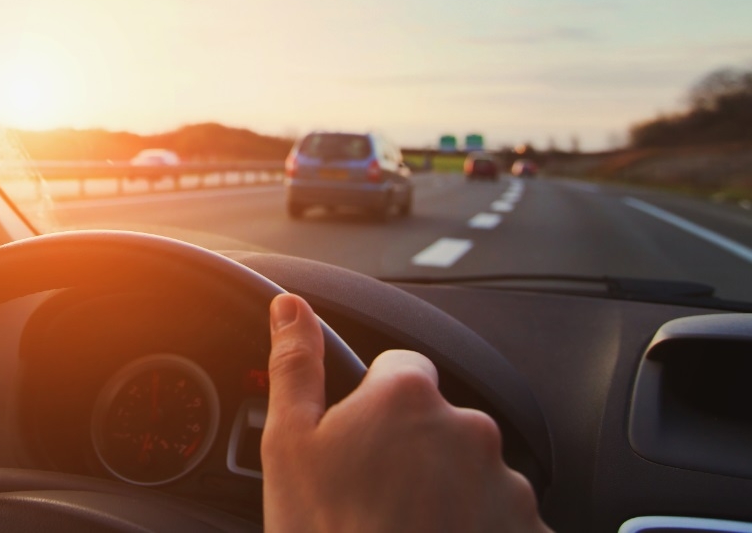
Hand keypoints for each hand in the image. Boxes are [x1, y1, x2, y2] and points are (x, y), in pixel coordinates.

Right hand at [261, 294, 549, 532]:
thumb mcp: (289, 446)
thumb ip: (297, 365)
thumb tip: (291, 306)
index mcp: (408, 398)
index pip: (400, 370)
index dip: (373, 404)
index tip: (357, 444)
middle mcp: (468, 429)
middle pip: (438, 422)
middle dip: (412, 450)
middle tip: (374, 498)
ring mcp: (505, 484)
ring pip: (470, 471)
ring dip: (446, 492)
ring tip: (404, 530)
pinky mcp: (528, 530)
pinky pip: (501, 517)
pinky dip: (475, 529)